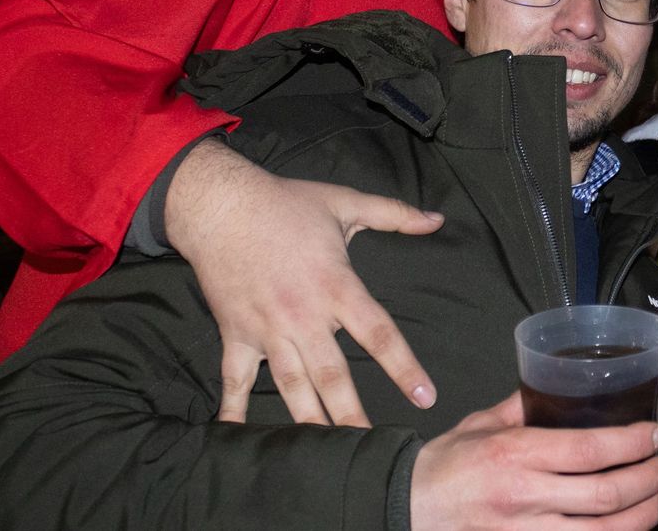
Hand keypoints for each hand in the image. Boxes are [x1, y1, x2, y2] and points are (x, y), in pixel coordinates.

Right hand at [165, 138, 445, 425]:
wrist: (221, 205)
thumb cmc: (287, 203)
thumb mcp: (346, 203)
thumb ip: (394, 214)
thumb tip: (436, 219)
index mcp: (336, 286)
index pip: (379, 334)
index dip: (403, 367)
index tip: (424, 397)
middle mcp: (304, 316)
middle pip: (333, 375)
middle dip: (354, 414)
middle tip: (375, 446)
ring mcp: (268, 330)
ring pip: (292, 385)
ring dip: (309, 420)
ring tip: (326, 454)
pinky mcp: (237, 334)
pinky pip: (235, 378)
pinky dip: (232, 407)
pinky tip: (233, 437)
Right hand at [410, 392, 657, 530]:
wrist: (406, 509)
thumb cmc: (444, 465)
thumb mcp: (482, 423)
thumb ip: (523, 406)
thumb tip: (559, 386)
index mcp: (516, 454)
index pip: (590, 450)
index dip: (632, 443)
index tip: (655, 433)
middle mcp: (524, 497)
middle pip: (605, 495)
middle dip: (647, 480)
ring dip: (641, 517)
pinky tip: (629, 530)